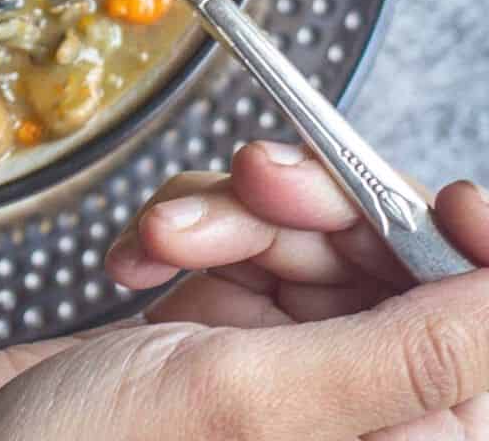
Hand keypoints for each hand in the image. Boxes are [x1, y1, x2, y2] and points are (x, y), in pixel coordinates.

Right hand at [0, 143, 488, 440]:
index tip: (442, 199)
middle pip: (388, 261)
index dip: (474, 253)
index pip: (485, 332)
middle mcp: (351, 405)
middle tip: (254, 186)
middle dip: (313, 208)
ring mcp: (281, 361)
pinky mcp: (218, 324)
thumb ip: (402, 357)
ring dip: (231, 214)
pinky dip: (186, 228)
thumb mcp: (252, 402)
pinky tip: (138, 257)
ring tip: (163, 236)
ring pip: (303, 236)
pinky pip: (237, 239)